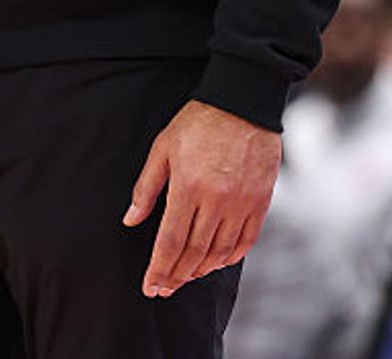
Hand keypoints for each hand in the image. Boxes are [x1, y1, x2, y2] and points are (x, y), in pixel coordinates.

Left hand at [124, 99, 280, 297]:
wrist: (241, 103)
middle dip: (177, 275)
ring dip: (201, 269)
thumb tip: (130, 220)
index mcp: (188, 186)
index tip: (150, 287)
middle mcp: (216, 200)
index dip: (159, 268)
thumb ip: (146, 187)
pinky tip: (218, 262)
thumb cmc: (196, 122)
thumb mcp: (162, 148)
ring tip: (187, 277)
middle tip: (165, 289)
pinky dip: (231, 256)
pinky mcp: (260, 201)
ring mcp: (241, 203)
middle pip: (194, 252)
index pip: (170, 241)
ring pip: (220, 251)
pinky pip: (246, 240)